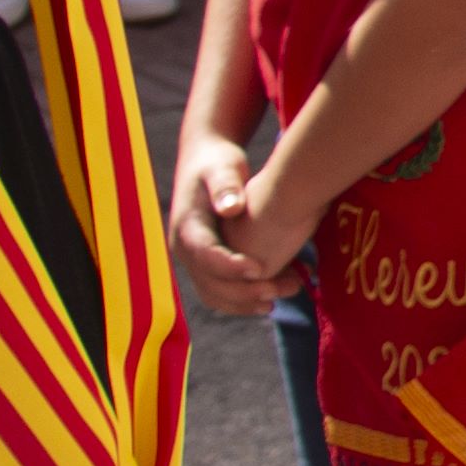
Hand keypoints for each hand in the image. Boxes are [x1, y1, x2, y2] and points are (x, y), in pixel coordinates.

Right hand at [169, 132, 290, 317]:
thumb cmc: (217, 163)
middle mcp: (186, 250)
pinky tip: (271, 298)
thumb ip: (226, 186)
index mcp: (187, 227)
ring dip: (245, 303)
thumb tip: (230, 208)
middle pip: (210, 283)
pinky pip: (221, 293)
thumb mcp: (222, 167)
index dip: (231, 266)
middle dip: (244, 292)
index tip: (261, 269)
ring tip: (279, 298)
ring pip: (215, 294)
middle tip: (279, 291)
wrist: (206, 164)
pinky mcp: (207, 266)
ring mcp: (195, 261)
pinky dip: (244, 301)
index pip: (204, 255)